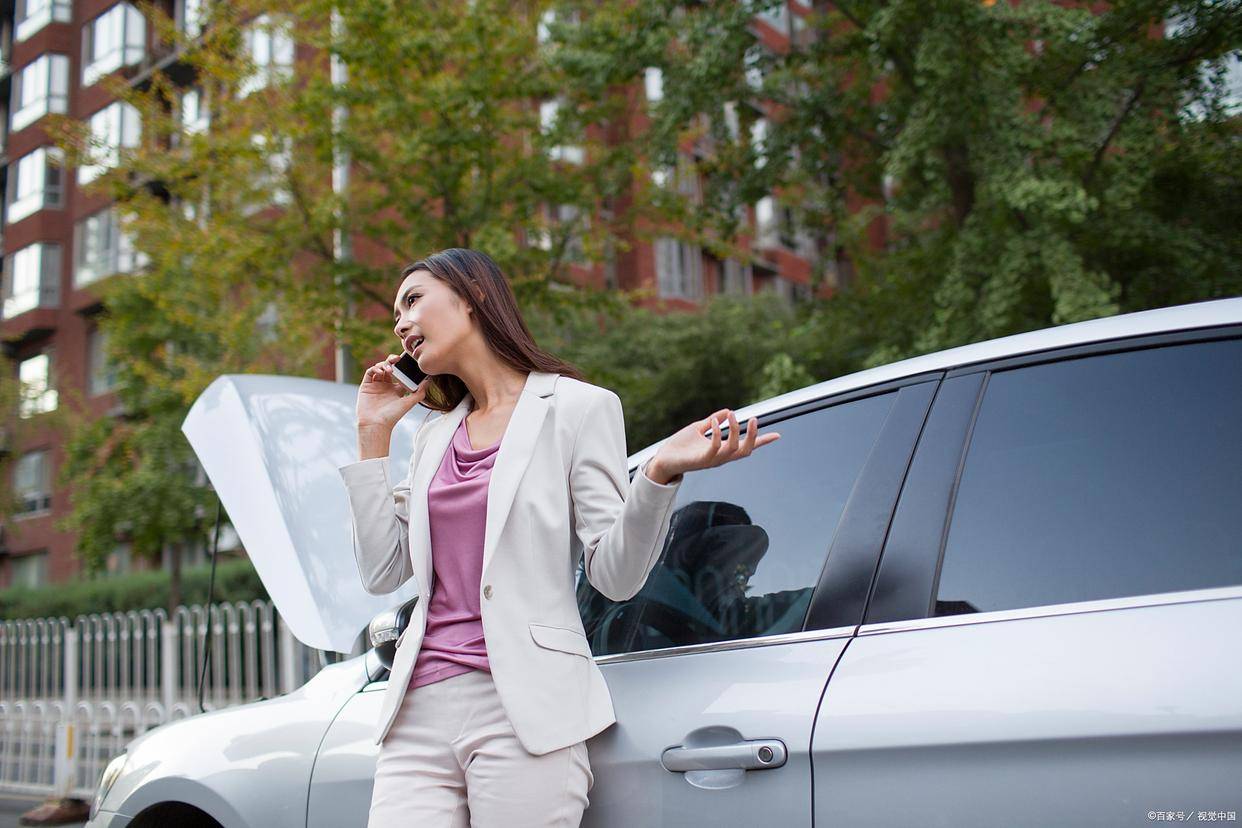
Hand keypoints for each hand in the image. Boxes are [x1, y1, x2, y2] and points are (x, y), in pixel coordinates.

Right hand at [356, 354, 429, 429]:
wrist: (376, 424)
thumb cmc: (392, 416)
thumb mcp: (408, 403)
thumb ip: (419, 393)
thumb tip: (429, 381)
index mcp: (396, 390)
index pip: (400, 374)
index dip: (403, 366)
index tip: (407, 361)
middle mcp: (385, 386)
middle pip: (389, 367)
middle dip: (392, 361)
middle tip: (397, 359)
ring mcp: (375, 385)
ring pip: (379, 368)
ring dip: (384, 364)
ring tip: (390, 369)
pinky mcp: (366, 386)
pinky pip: (369, 372)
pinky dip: (375, 368)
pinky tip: (381, 372)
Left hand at [649, 408, 779, 482]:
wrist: (663, 459)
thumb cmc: (680, 446)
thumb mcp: (698, 429)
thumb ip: (712, 420)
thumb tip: (727, 410)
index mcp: (722, 450)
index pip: (746, 447)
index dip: (762, 441)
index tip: (778, 435)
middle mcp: (721, 457)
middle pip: (746, 451)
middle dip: (753, 436)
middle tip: (754, 418)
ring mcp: (712, 460)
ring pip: (734, 449)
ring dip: (736, 430)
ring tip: (733, 415)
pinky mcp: (702, 460)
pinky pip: (715, 447)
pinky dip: (718, 433)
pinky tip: (715, 421)